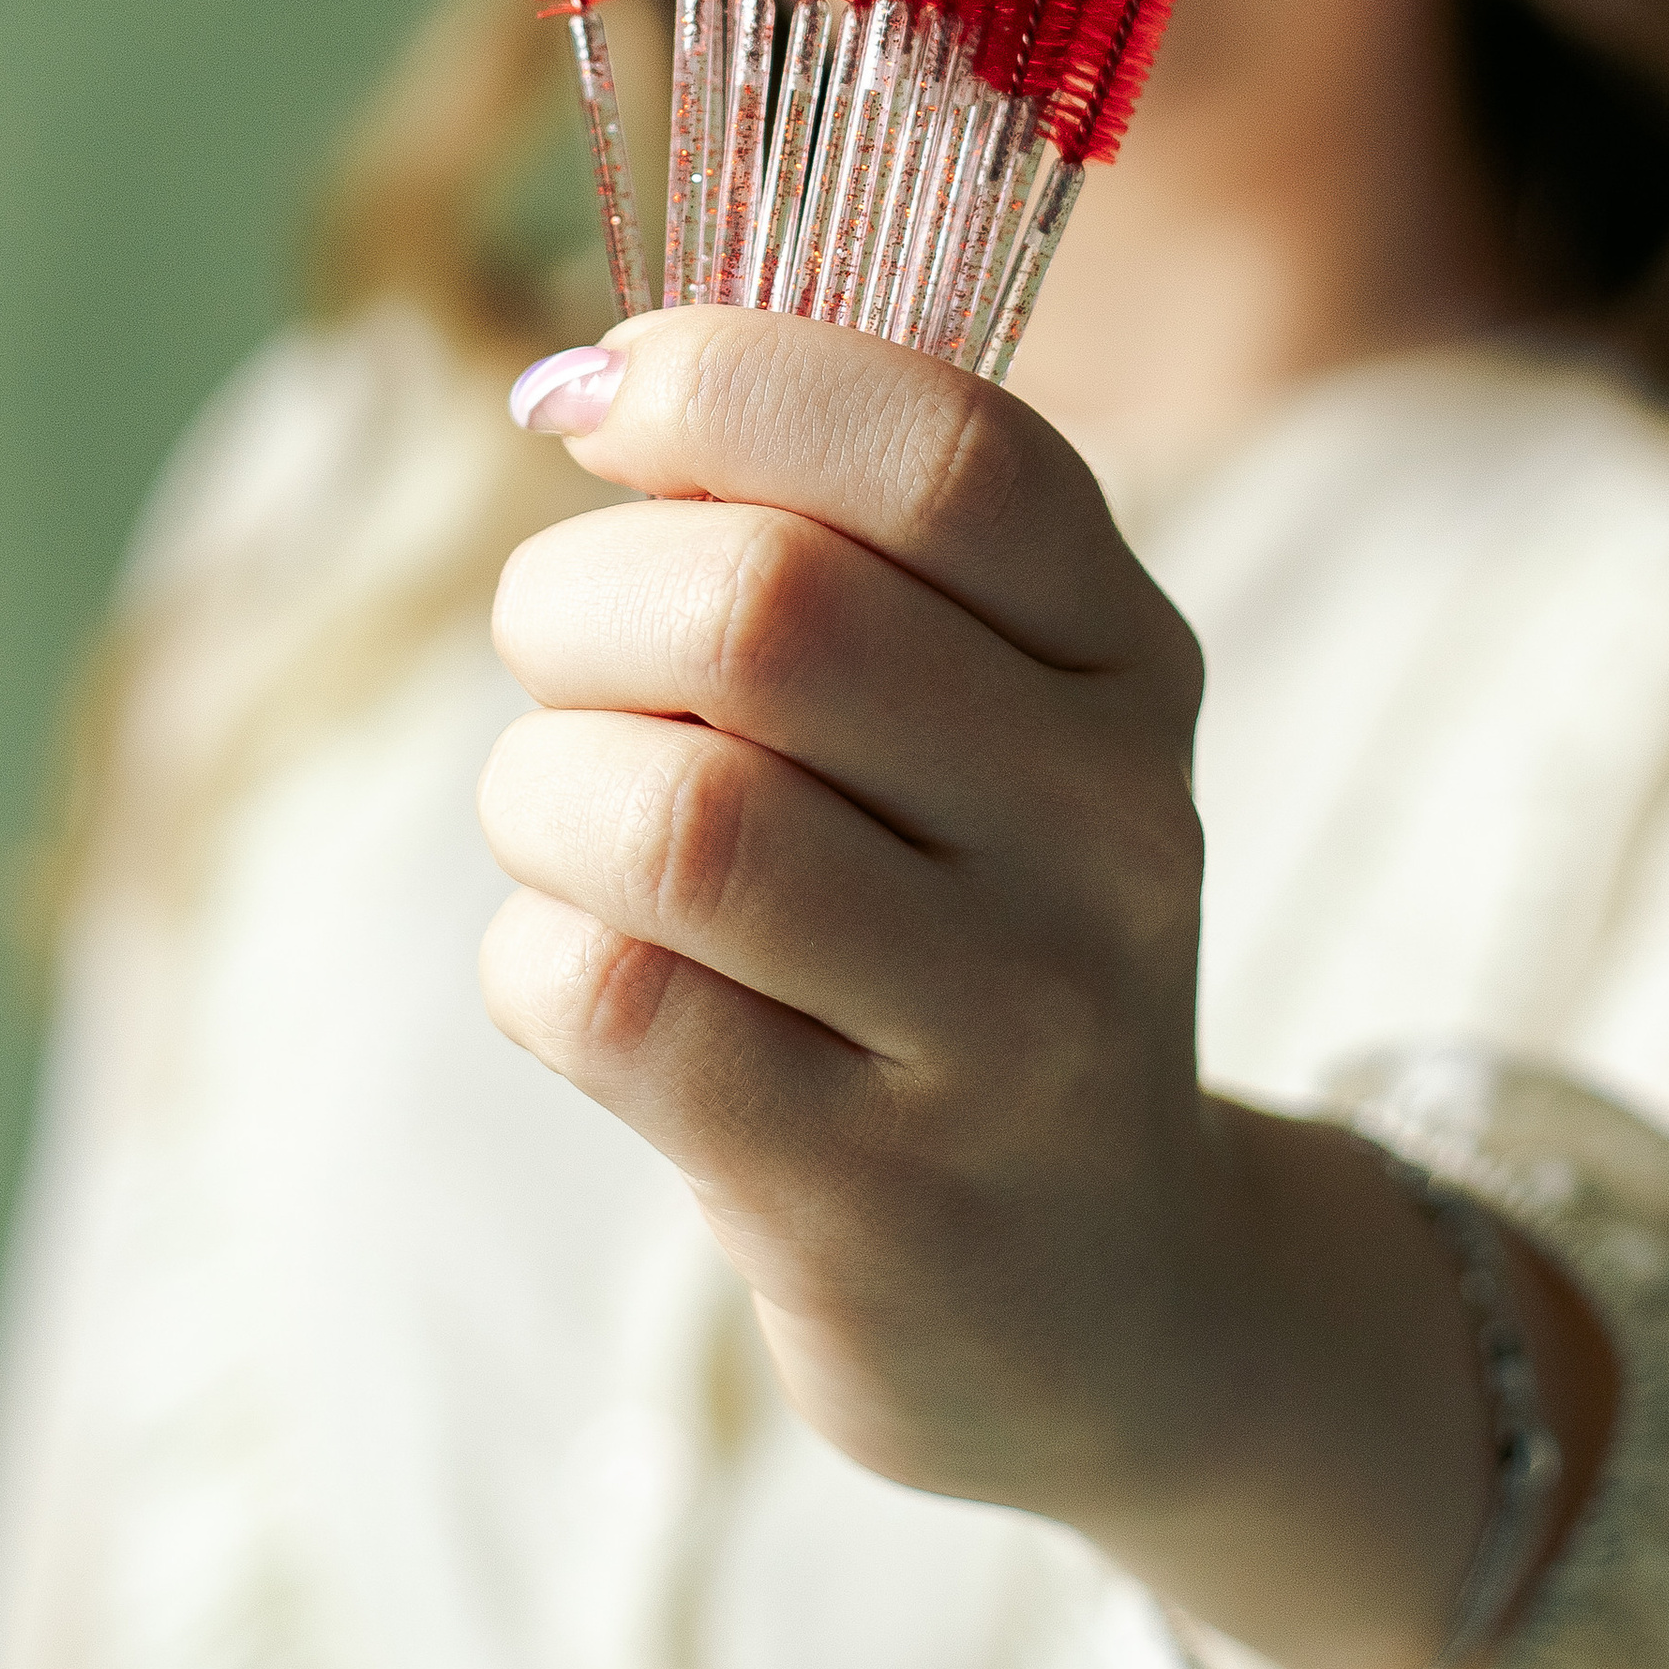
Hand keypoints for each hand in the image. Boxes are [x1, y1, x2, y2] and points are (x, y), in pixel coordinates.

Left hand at [480, 306, 1216, 1518]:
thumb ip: (835, 534)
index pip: (948, 454)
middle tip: (563, 648)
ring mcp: (1002, 1026)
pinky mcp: (873, 1197)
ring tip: (571, 817)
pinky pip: (612, 1004)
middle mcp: (1104, 831)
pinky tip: (595, 968)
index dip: (734, 385)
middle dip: (579, 596)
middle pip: (768, 615)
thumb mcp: (988, 710)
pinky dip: (538, 954)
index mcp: (1130, 658)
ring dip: (542, 786)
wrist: (1099, 1292)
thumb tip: (592, 376)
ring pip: (671, 816)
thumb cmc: (960, 920)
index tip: (601, 396)